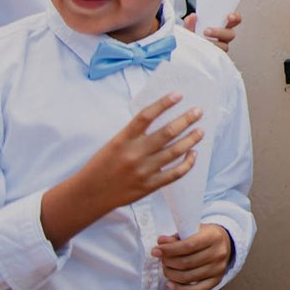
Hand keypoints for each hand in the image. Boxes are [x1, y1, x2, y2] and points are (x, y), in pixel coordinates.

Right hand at [41, 94, 201, 248]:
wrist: (89, 194)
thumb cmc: (102, 165)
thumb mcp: (114, 143)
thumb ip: (135, 134)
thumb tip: (161, 118)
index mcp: (122, 140)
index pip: (146, 116)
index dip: (163, 104)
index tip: (178, 95)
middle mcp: (134, 154)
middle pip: (167, 133)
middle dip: (186, 120)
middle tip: (198, 111)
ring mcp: (143, 171)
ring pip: (175, 152)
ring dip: (190, 139)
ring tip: (200, 130)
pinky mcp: (149, 186)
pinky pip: (174, 174)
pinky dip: (187, 163)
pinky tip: (193, 154)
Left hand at [154, 224, 233, 289]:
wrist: (224, 243)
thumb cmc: (205, 236)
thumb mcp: (193, 230)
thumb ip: (176, 237)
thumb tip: (161, 242)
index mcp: (213, 237)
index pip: (188, 246)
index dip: (169, 250)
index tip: (156, 250)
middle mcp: (218, 254)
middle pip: (186, 263)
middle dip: (168, 262)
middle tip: (161, 259)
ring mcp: (218, 269)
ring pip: (188, 277)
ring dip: (171, 274)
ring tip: (166, 268)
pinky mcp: (216, 281)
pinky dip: (180, 289)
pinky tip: (170, 284)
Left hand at [184, 11, 241, 51]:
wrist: (185, 53)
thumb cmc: (191, 39)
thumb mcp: (189, 29)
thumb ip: (190, 23)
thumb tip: (192, 16)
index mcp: (221, 27)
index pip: (234, 21)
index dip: (235, 18)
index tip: (229, 17)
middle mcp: (224, 38)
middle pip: (230, 34)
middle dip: (220, 32)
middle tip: (206, 31)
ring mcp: (221, 48)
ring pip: (224, 46)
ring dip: (214, 44)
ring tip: (203, 42)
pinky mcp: (217, 58)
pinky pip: (218, 56)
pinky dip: (210, 53)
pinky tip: (202, 51)